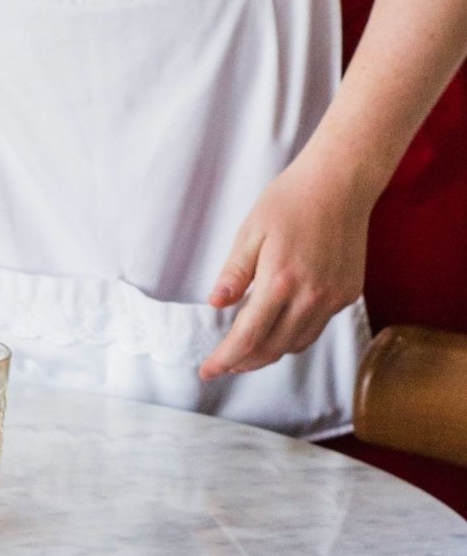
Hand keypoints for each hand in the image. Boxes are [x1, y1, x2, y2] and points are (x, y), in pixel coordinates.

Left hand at [198, 156, 375, 379]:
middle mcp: (312, 295)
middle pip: (273, 348)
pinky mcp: (349, 293)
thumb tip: (217, 305)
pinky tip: (277, 329)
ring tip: (246, 353)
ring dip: (270, 352)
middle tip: (223, 365)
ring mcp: (334, 296)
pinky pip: (317, 326)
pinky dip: (294, 336)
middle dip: (244, 362)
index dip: (224, 359)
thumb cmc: (290, 201)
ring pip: (298, 343)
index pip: (247, 337)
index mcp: (280, 281)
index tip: (206, 372)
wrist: (340, 184)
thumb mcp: (250, 232)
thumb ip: (234, 273)